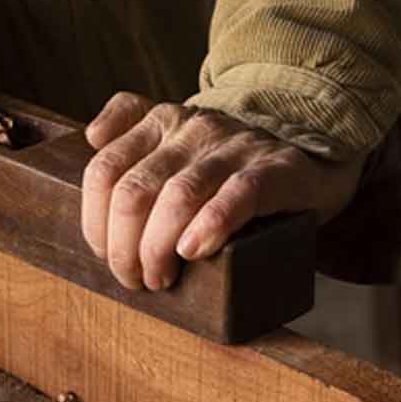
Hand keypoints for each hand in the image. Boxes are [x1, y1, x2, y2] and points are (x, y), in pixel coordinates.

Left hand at [81, 92, 362, 290]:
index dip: (95, 222)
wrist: (309, 156)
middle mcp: (191, 129)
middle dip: (124, 247)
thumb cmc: (228, 166)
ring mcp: (232, 147)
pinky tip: (195, 251)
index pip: (104, 171)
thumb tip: (91, 137)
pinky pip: (236, 197)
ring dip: (158, 248)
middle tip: (136, 279)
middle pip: (134, 191)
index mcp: (160, 122)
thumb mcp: (176, 140)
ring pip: (178, 197)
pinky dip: (210, 227)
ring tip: (161, 279)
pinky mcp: (272, 170)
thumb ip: (130, 133)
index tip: (106, 255)